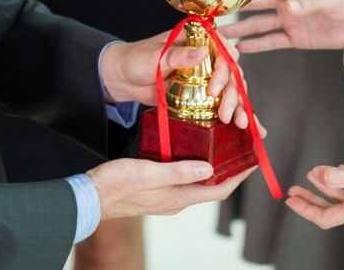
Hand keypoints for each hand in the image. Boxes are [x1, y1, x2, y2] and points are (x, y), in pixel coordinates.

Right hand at [87, 158, 254, 219]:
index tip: (254, 159)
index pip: (220, 190)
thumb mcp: (150, 173)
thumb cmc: (117, 185)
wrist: (89, 196)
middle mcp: (177, 199)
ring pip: (198, 180)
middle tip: (241, 147)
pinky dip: (194, 164)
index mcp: (179, 198)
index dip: (239, 176)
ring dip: (213, 165)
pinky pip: (183, 176)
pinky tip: (192, 148)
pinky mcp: (156, 188)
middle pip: (213, 186)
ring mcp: (166, 195)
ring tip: (223, 144)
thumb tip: (211, 169)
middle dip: (230, 168)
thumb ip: (180, 171)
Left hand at [99, 29, 251, 128]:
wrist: (123, 78)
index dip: (225, 68)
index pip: (223, 49)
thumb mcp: (154, 56)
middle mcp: (207, 56)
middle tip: (227, 113)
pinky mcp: (202, 95)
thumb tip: (201, 52)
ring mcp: (206, 76)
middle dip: (234, 94)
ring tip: (240, 124)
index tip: (215, 88)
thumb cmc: (136, 59)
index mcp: (198, 39)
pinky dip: (234, 114)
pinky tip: (243, 127)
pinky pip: (221, 103)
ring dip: (239, 106)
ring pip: (231, 89)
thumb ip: (177, 55)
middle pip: (232, 72)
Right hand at [220, 0, 343, 53]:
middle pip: (255, 3)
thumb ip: (309, 3)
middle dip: (235, 7)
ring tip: (219, 35)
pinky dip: (256, 44)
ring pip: (259, 23)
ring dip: (240, 28)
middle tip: (212, 12)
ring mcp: (290, 19)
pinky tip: (240, 48)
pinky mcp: (296, 37)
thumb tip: (288, 7)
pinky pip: (272, 41)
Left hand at [285, 151, 343, 227]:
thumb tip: (317, 175)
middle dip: (311, 199)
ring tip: (312, 173)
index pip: (326, 218)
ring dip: (327, 186)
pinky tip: (340, 169)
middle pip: (332, 209)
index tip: (289, 199)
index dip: (305, 209)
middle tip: (293, 189)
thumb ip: (338, 175)